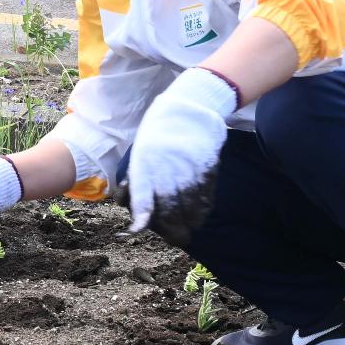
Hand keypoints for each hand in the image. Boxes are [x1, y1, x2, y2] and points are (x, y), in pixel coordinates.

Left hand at [127, 68, 236, 238]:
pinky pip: (205, 202)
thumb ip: (140, 181)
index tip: (137, 230)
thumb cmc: (159, 131)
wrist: (190, 108)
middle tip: (172, 236)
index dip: (141, 220)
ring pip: (189, 213)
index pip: (143, 200)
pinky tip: (197, 214)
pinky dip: (200, 212)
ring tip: (185, 229)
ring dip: (186, 225)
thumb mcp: (141, 152)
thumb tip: (140, 208)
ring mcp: (189, 174)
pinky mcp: (207, 173)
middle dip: (170, 232)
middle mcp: (167, 173)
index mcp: (146, 166)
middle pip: (169, 215)